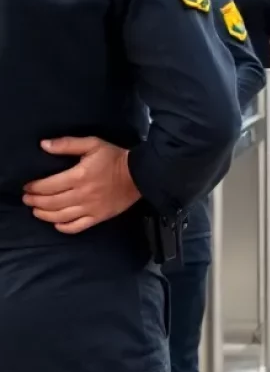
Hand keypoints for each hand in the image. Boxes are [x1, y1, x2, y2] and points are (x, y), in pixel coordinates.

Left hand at [24, 137, 140, 233]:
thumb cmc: (115, 157)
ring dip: (43, 214)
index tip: (27, 186)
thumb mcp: (93, 144)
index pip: (48, 185)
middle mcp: (82, 195)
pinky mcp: (98, 217)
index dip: (34, 187)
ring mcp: (90, 209)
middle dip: (35, 201)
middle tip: (27, 198)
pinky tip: (56, 222)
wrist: (140, 173)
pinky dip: (62, 227)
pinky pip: (75, 227)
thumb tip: (44, 145)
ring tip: (36, 210)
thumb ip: (68, 144)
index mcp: (79, 176)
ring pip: (59, 216)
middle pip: (50, 202)